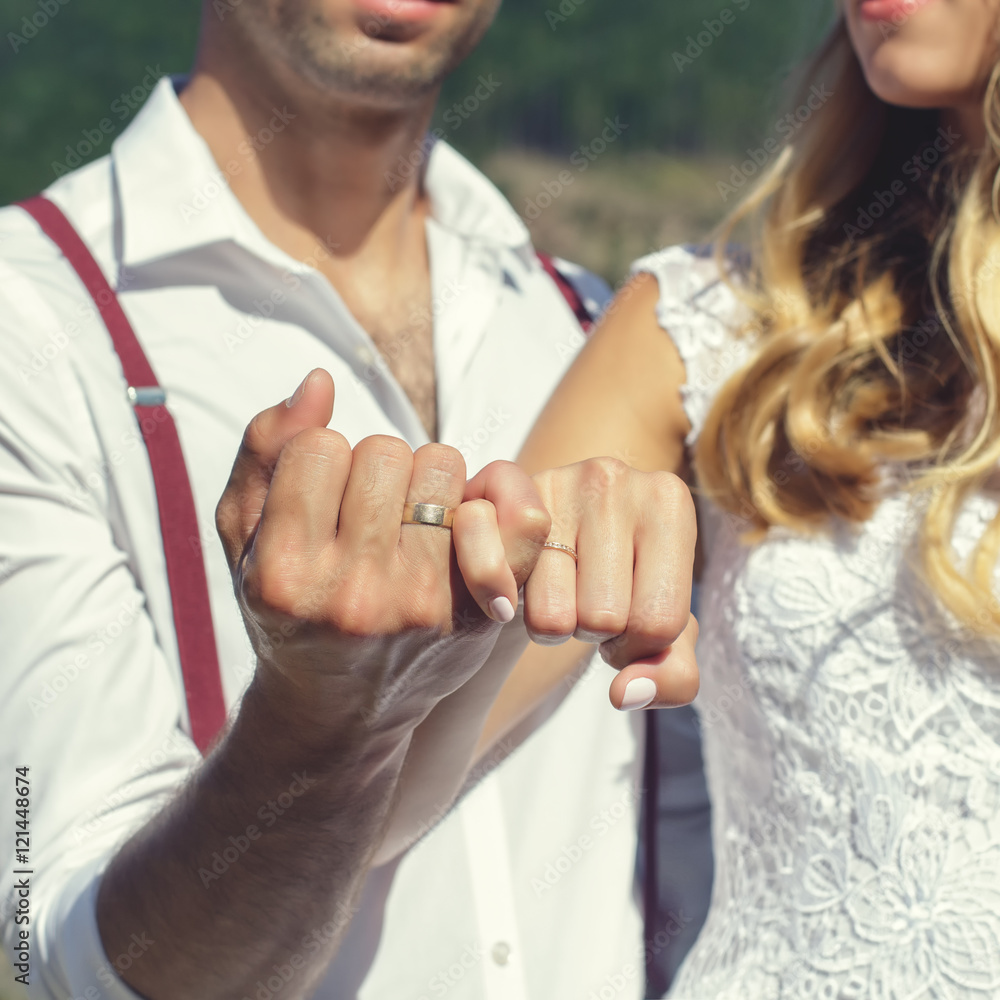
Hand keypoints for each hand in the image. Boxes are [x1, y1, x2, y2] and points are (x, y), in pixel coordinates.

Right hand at [215, 370, 550, 736]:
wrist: (338, 710)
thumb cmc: (285, 611)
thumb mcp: (242, 540)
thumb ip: (264, 452)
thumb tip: (319, 379)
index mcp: (283, 574)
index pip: (319, 448)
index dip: (319, 458)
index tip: (319, 495)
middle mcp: (353, 594)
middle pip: (385, 451)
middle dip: (374, 466)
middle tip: (366, 506)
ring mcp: (420, 606)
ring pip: (442, 465)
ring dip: (425, 478)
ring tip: (406, 517)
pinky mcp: (473, 615)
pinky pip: (505, 510)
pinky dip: (484, 500)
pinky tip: (457, 525)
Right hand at [514, 457, 699, 709]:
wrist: (559, 534)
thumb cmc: (623, 583)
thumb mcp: (665, 631)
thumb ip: (674, 676)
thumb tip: (624, 693)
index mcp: (669, 501)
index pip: (659, 622)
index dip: (639, 646)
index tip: (629, 621)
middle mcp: (613, 479)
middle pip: (604, 619)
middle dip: (596, 633)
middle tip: (591, 604)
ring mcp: (553, 481)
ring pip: (552, 616)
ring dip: (553, 626)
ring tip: (562, 594)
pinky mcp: (496, 495)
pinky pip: (494, 580)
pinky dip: (500, 603)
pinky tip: (515, 590)